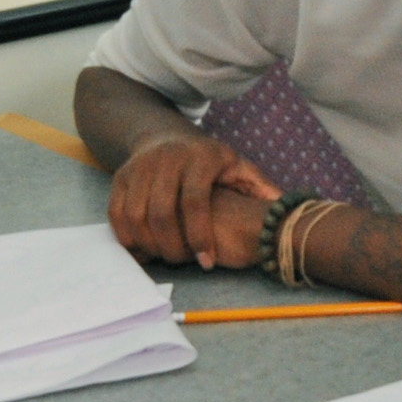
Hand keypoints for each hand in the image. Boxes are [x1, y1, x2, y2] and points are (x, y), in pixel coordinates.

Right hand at [108, 132, 279, 266]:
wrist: (166, 138)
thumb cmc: (209, 163)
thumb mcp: (238, 168)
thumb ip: (259, 189)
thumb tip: (285, 209)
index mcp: (200, 157)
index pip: (195, 201)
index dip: (199, 235)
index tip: (207, 263)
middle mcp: (166, 158)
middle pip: (161, 212)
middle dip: (172, 246)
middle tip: (182, 264)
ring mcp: (140, 166)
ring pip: (135, 215)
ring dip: (148, 244)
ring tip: (164, 258)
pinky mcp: (120, 176)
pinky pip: (116, 213)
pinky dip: (127, 236)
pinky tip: (144, 249)